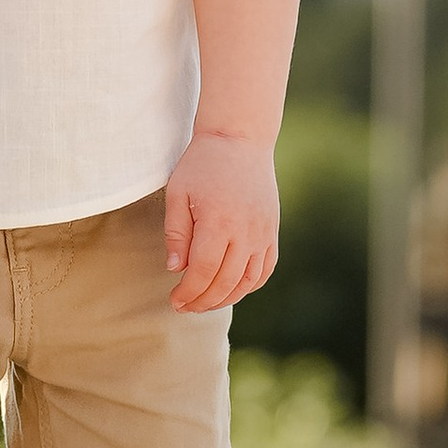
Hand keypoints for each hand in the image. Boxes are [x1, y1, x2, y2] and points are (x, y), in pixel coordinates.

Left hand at [163, 128, 279, 313]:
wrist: (240, 139)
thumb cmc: (203, 164)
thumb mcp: (177, 193)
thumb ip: (176, 234)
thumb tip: (176, 270)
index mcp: (219, 223)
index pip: (203, 272)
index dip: (188, 293)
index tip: (174, 300)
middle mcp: (245, 232)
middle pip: (225, 283)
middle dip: (202, 301)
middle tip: (185, 307)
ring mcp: (263, 233)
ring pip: (247, 282)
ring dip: (226, 299)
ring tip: (205, 302)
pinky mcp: (272, 231)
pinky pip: (265, 269)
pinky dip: (249, 286)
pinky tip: (232, 289)